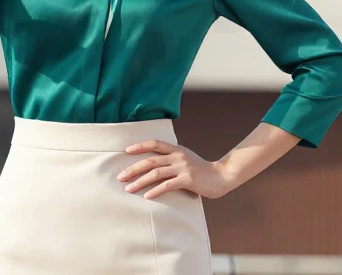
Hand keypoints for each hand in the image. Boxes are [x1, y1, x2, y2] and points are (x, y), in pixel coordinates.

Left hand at [117, 139, 234, 200]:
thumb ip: (172, 159)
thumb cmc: (201, 170)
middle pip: (151, 161)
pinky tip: (147, 196)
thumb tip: (154, 164)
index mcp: (176, 150)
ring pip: (156, 173)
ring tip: (128, 189)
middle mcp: (178, 156)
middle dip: (133, 169)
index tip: (126, 150)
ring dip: (140, 181)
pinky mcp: (187, 180)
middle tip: (120, 177)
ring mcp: (183, 168)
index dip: (140, 146)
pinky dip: (155, 191)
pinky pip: (167, 185)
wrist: (221, 176)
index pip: (155, 144)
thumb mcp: (186, 159)